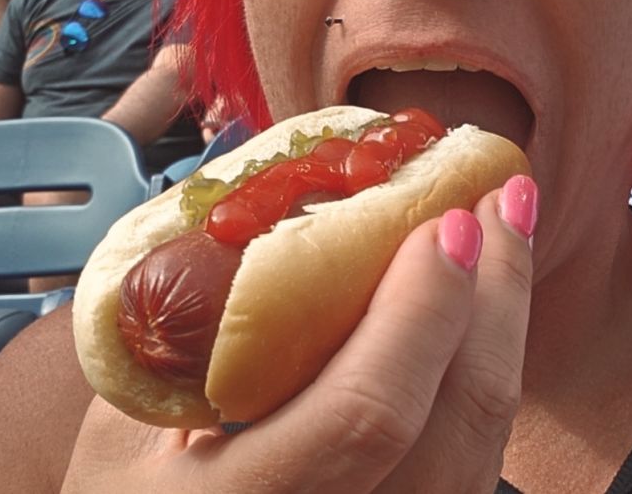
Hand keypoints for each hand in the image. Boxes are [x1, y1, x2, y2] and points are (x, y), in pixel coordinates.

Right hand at [62, 175, 538, 492]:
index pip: (366, 412)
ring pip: (489, 426)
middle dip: (497, 291)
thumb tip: (264, 218)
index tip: (446, 220)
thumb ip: (184, 338)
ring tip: (506, 230)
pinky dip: (491, 356)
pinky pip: (479, 436)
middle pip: (463, 412)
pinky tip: (484, 300)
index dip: (420, 310)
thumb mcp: (123, 429)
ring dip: (507, 316)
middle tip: (500, 196)